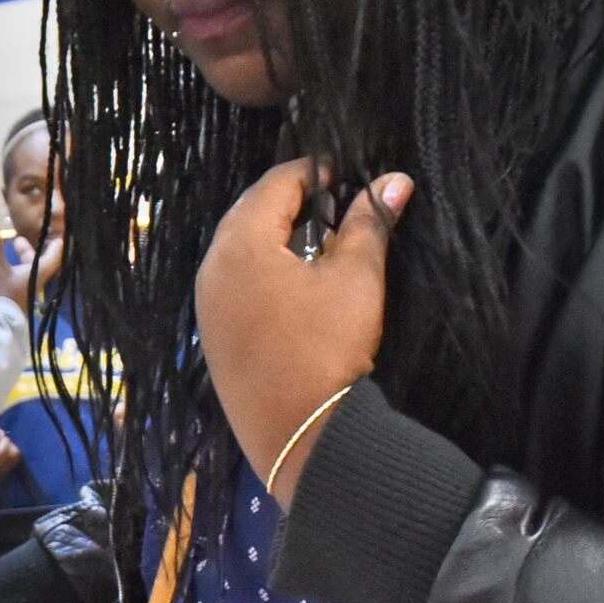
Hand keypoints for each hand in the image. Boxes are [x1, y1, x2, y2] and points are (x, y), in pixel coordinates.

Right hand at [0, 229, 57, 318]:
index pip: (53, 256)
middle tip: (14, 240)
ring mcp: (15, 292)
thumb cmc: (3, 294)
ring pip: (8, 272)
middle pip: (30, 263)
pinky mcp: (2, 301)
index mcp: (36, 272)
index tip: (56, 235)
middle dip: (20, 250)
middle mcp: (29, 282)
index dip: (55, 245)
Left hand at [198, 162, 410, 492]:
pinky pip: (234, 283)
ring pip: (239, 248)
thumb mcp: (355, 278)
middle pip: (250, 212)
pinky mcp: (213, 335)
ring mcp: (207, 304)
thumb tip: (396, 180)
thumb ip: (370, 223)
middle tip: (335, 199)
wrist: (301, 433)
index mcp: (240, 243)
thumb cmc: (328, 347)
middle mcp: (212, 267)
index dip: (313, 170)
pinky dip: (263, 269)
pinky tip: (297, 280)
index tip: (346, 169)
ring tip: (321, 237)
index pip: (274, 184)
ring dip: (276, 235)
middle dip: (292, 200)